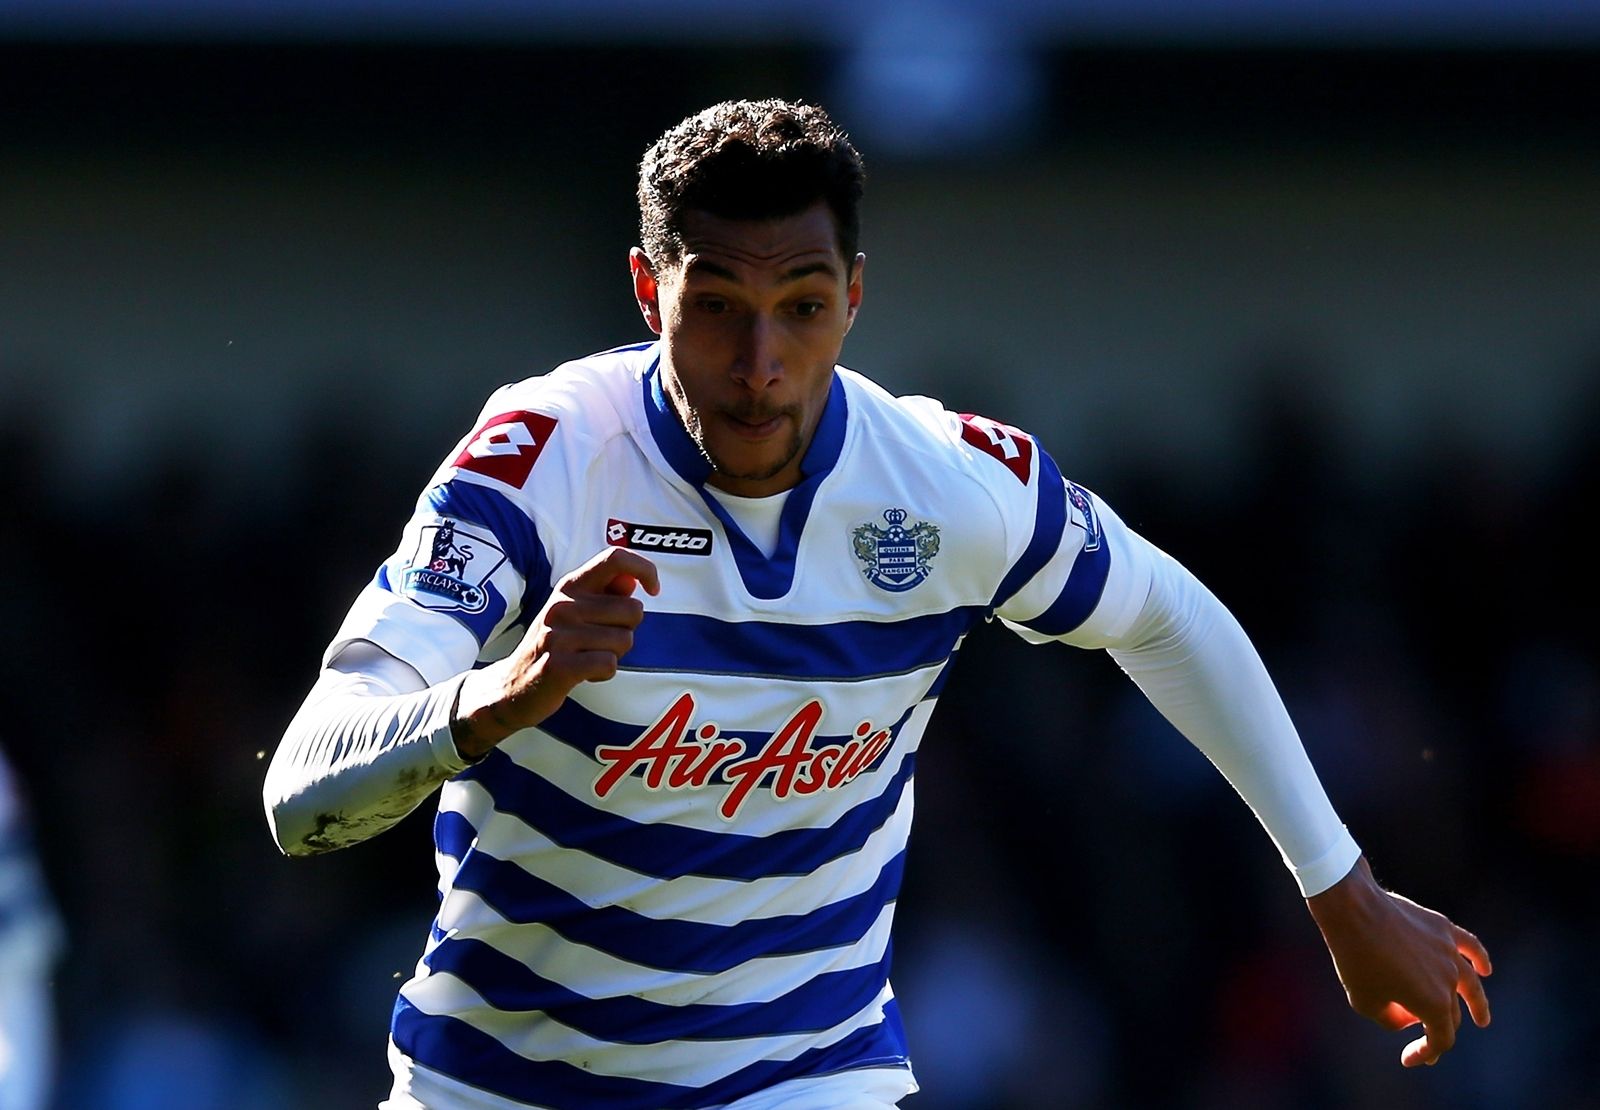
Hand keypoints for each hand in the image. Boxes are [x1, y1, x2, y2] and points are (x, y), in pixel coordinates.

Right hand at [453, 547, 659, 757]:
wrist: (512, 686)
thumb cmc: (555, 644)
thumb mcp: (575, 612)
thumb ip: (604, 594)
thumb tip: (632, 581)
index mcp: (570, 586)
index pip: (614, 558)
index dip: (644, 569)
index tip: (653, 590)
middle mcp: (563, 605)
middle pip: (633, 609)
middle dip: (628, 630)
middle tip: (601, 641)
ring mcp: (558, 634)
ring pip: (624, 639)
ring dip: (615, 654)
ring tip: (588, 657)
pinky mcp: (558, 665)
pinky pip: (609, 664)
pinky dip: (605, 673)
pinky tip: (584, 674)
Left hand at [1307, 856, 1491, 1066]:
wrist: (1353, 912)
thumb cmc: (1355, 959)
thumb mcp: (1365, 1002)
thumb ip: (1392, 1019)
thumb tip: (1409, 1015)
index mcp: (1434, 1004)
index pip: (1440, 1039)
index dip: (1426, 1053)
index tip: (1408, 1059)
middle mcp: (1449, 980)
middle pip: (1450, 1013)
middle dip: (1437, 1029)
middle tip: (1427, 1040)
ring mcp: (1449, 953)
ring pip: (1471, 984)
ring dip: (1478, 1004)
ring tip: (1482, 1019)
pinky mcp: (1442, 929)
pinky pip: (1470, 947)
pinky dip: (1480, 960)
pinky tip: (1485, 969)